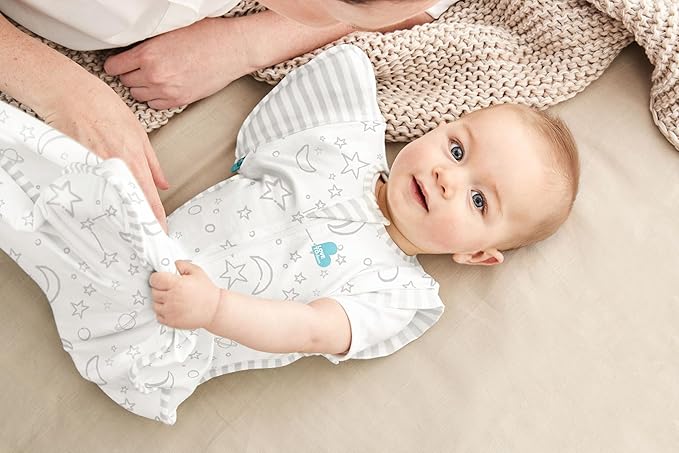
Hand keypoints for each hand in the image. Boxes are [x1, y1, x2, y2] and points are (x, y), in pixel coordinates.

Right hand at [43, 76, 168, 229]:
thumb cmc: (102, 106)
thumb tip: (163, 183)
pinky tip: (101, 211)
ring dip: (119, 215)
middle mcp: (116, 167)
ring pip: (111, 200)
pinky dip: (98, 202)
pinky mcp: (77, 168)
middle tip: (143, 235)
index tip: (160, 232)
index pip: (149, 197)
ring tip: (125, 228)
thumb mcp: (138, 132)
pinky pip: (91, 191)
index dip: (155, 218)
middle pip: (130, 204)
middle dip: (138, 222)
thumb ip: (152, 162)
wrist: (69, 93)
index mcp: (134, 159)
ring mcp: (95, 168)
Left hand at [104, 17, 254, 109]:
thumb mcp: (169, 32)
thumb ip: (149, 44)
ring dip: (142, 87)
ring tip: (151, 78)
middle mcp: (154, 75)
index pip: (114, 67)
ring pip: (139, 95)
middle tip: (138, 69)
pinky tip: (162, 87)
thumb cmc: (207, 36)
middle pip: (126, 82)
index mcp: (148, 54)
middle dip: (129, 75)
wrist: (232, 49)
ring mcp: (167, 91)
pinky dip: (155, 98)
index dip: (115, 64)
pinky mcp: (180, 100)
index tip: (118, 64)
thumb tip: (133, 51)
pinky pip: (155, 105)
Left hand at [150, 260, 221, 328]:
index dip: (157, 278)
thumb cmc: (207, 292)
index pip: (155, 279)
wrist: (215, 310)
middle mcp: (172, 298)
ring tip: (172, 299)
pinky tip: (172, 308)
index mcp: (177, 284)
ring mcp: (170, 311)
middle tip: (170, 289)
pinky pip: (158, 315)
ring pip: (154, 304)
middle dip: (160, 289)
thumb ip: (183, 265)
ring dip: (161, 301)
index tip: (161, 279)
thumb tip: (172, 264)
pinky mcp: (171, 321)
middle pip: (154, 291)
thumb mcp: (197, 272)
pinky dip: (163, 312)